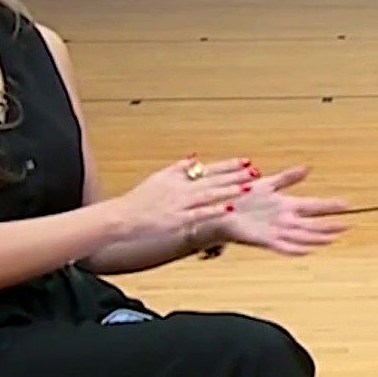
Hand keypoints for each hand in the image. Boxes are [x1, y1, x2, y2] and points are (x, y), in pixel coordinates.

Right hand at [113, 157, 254, 240]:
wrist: (123, 216)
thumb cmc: (140, 198)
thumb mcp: (158, 177)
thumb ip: (178, 167)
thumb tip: (195, 157)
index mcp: (178, 177)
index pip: (209, 168)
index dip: (229, 165)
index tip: (246, 161)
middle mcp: (181, 188)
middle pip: (213, 180)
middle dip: (235, 176)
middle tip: (254, 172)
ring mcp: (180, 204)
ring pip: (209, 195)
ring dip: (229, 191)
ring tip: (247, 188)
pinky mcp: (177, 219)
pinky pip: (199, 214)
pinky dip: (214, 210)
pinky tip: (229, 209)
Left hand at [215, 165, 349, 256]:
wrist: (222, 211)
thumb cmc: (244, 197)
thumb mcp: (268, 184)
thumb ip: (288, 178)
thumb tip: (308, 167)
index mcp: (287, 206)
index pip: (313, 206)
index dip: (329, 205)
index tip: (346, 203)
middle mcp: (285, 220)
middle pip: (312, 223)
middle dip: (330, 224)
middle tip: (348, 225)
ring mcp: (276, 231)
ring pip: (302, 235)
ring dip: (317, 237)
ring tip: (333, 238)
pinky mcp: (264, 240)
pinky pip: (283, 246)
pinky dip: (295, 249)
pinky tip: (308, 250)